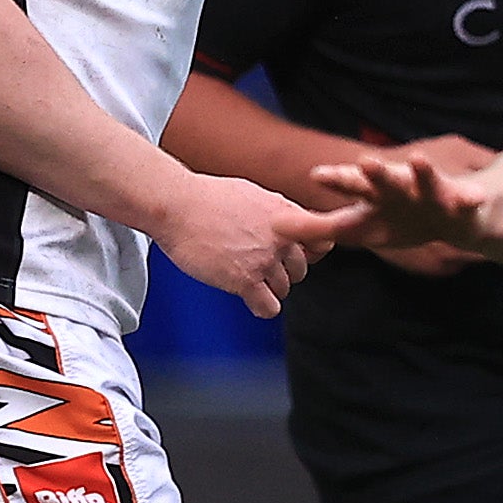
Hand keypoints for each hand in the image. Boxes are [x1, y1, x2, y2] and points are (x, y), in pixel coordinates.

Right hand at [157, 169, 361, 316]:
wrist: (177, 205)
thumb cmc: (208, 199)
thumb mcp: (255, 195)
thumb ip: (280, 213)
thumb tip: (300, 222)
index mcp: (286, 214)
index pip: (325, 237)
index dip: (316, 250)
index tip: (307, 253)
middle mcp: (281, 237)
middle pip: (299, 270)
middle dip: (280, 270)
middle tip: (253, 263)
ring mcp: (264, 259)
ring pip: (283, 289)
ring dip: (265, 287)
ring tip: (240, 273)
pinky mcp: (245, 280)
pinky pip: (269, 308)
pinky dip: (261, 307)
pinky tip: (248, 297)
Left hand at [303, 150, 494, 267]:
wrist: (448, 214)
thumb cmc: (396, 218)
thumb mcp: (356, 226)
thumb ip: (315, 226)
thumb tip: (273, 226)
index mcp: (374, 193)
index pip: (351, 184)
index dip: (336, 180)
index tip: (317, 175)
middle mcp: (401, 188)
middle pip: (385, 179)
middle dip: (376, 173)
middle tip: (365, 162)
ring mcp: (430, 192)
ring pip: (425, 181)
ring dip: (421, 172)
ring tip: (419, 161)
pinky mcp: (459, 201)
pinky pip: (466, 201)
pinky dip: (470, 199)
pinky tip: (473, 199)